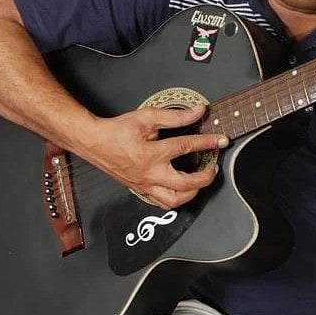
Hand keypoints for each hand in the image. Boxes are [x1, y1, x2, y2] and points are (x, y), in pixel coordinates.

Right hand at [80, 105, 227, 209]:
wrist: (94, 142)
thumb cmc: (117, 130)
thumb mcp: (147, 117)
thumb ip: (176, 116)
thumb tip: (198, 111)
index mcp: (152, 154)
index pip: (187, 147)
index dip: (208, 142)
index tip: (221, 140)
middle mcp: (150, 174)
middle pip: (186, 184)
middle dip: (206, 177)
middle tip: (214, 167)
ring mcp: (145, 185)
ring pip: (174, 201)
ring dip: (192, 193)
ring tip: (200, 181)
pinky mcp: (141, 190)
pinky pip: (162, 203)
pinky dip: (176, 199)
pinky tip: (182, 190)